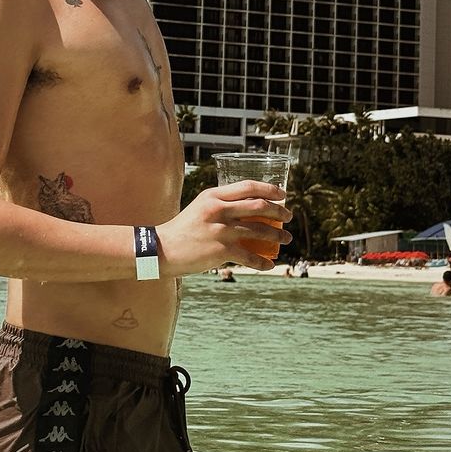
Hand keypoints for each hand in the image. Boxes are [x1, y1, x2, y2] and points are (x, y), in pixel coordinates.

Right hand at [158, 181, 293, 273]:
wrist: (161, 249)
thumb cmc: (182, 229)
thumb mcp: (200, 207)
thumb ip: (222, 205)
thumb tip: (249, 208)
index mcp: (213, 195)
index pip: (248, 187)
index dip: (269, 189)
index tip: (282, 194)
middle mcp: (219, 210)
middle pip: (259, 207)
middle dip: (279, 211)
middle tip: (288, 216)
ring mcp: (221, 230)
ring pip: (259, 231)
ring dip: (277, 236)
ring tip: (285, 239)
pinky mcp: (221, 250)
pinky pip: (250, 256)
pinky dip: (263, 262)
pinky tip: (270, 265)